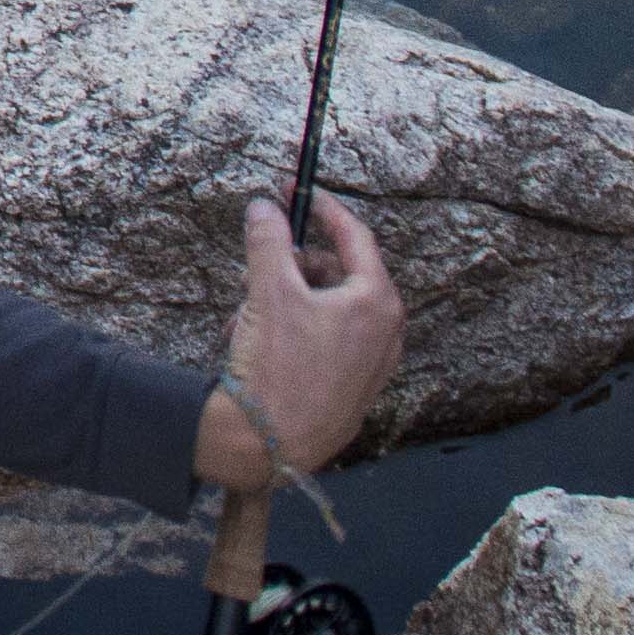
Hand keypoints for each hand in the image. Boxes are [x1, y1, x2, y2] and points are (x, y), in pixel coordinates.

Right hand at [196, 191, 403, 493]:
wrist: (270, 442)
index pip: (354, 236)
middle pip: (339, 274)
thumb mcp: (268, 290)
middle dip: (294, 267)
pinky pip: (328, 342)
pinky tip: (258, 344)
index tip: (296, 192)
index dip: (322, 208)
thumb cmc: (280, 368)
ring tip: (247, 318)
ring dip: (287, 302)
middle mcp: (386, 331)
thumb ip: (268, 240)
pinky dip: (296, 332)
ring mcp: (374, 363)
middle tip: (262, 266)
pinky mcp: (356, 388)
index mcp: (377, 301)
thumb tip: (265, 207)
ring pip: (329, 309)